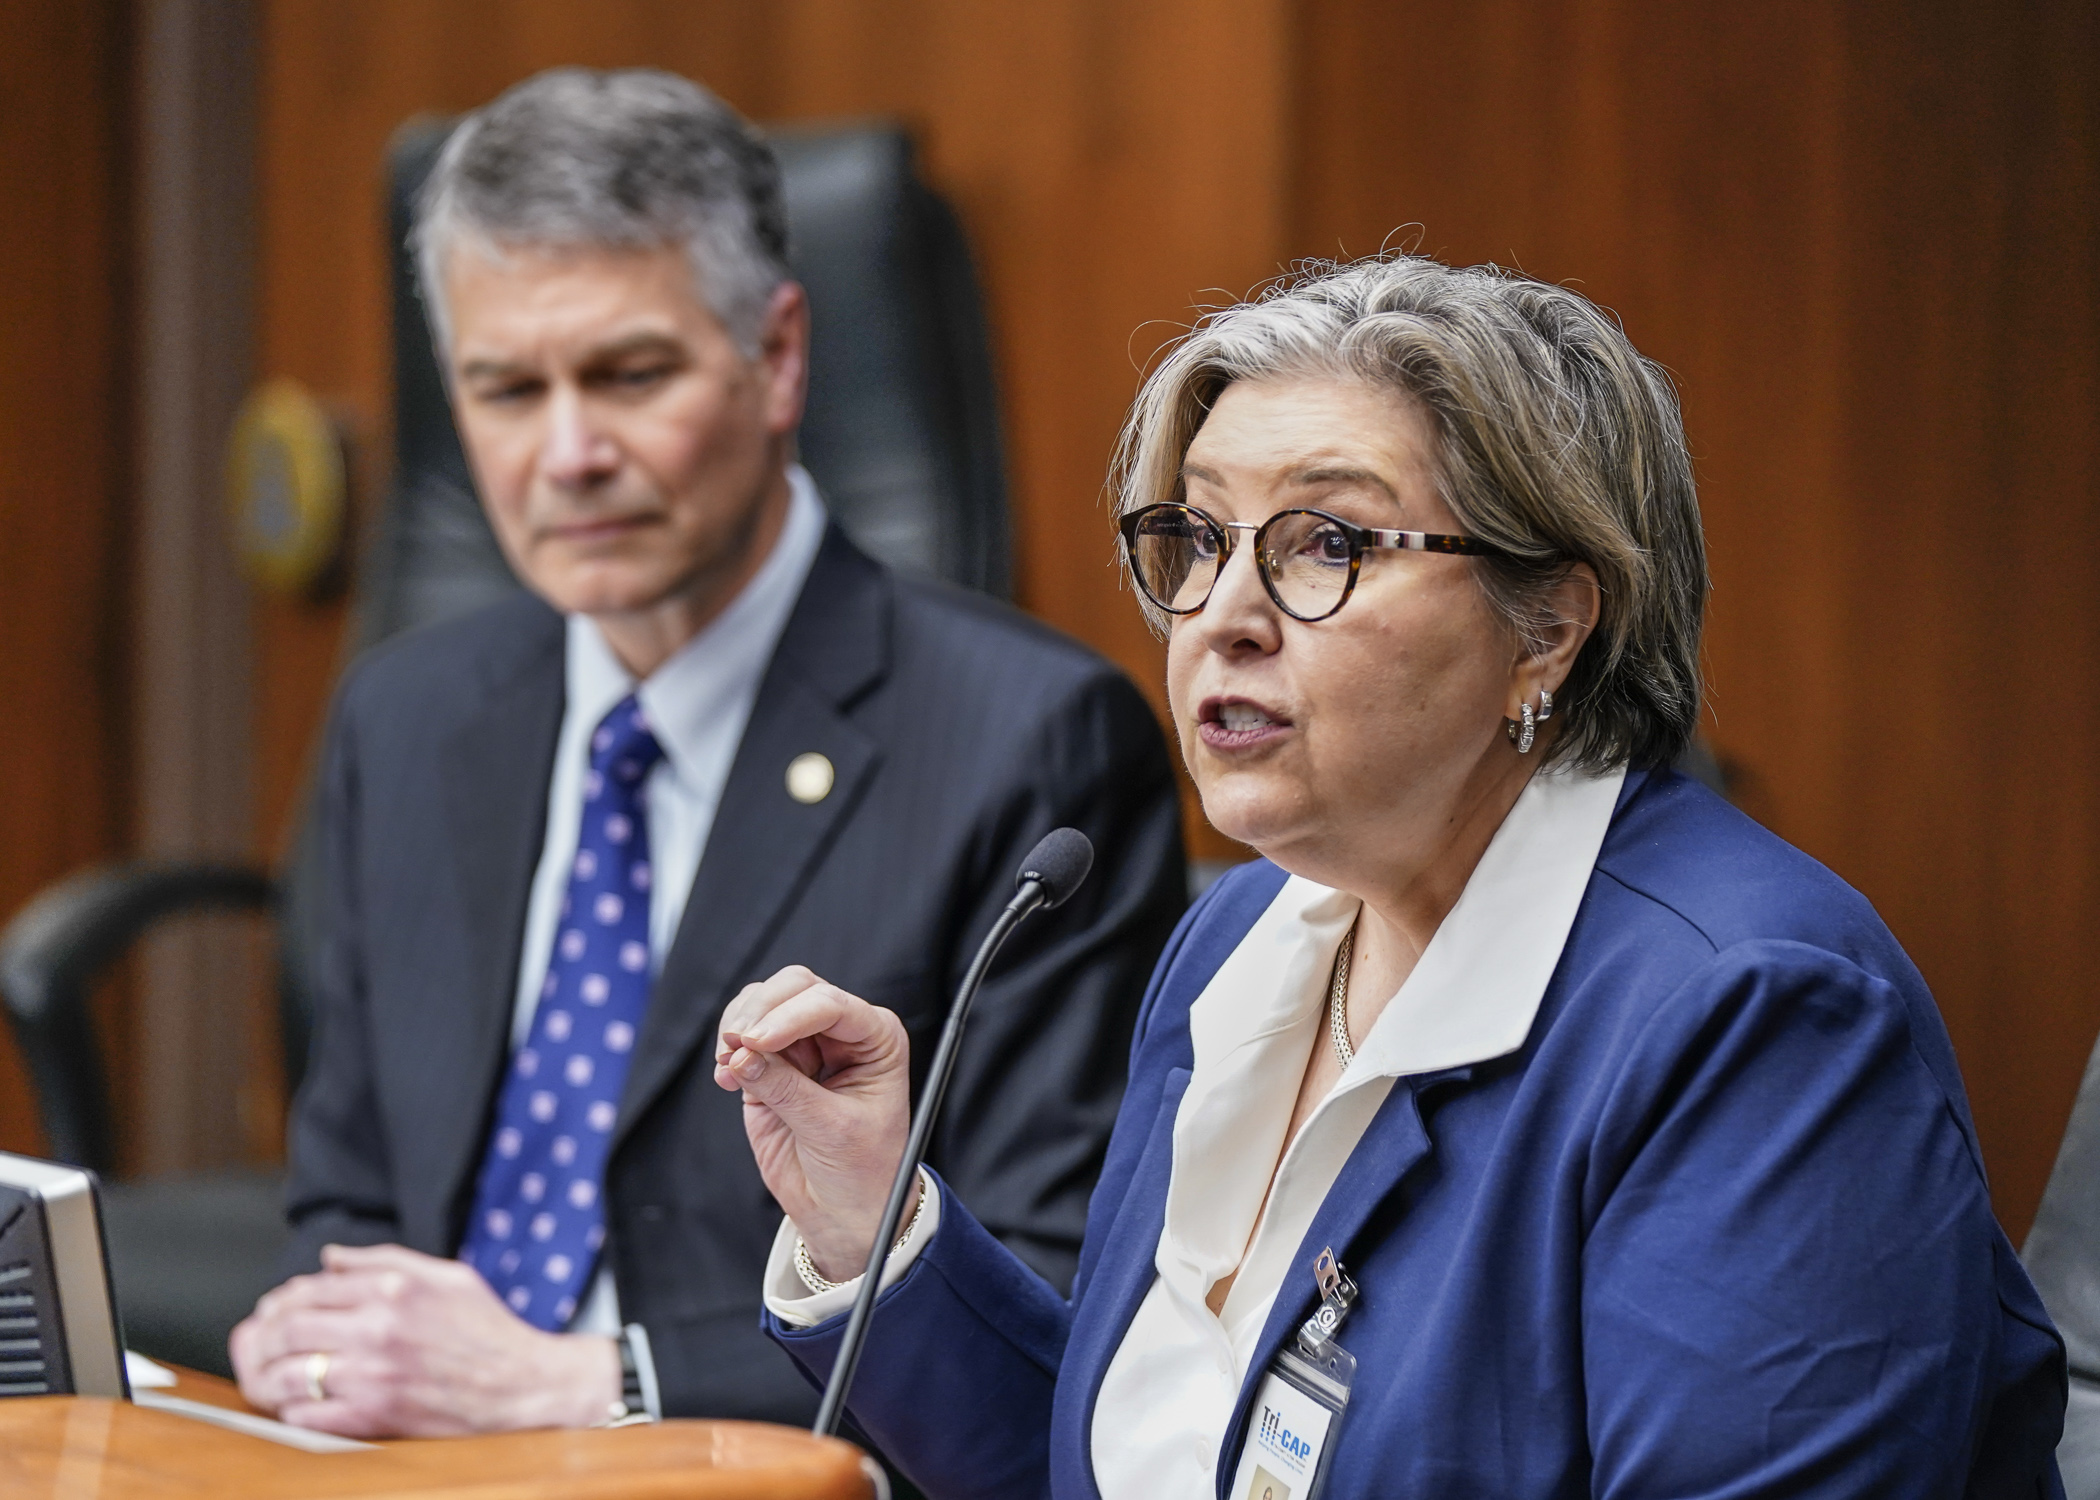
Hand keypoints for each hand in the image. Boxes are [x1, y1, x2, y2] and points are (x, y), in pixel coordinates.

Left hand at [228, 1243, 619, 1437]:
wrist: (523, 1387)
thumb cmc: (488, 1331)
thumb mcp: (445, 1276)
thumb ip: (383, 1260)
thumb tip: (328, 1258)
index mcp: (394, 1289)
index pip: (308, 1289)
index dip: (282, 1300)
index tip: (278, 1309)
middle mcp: (378, 1329)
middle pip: (287, 1329)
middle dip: (264, 1336)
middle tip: (264, 1343)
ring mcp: (373, 1376)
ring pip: (286, 1374)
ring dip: (267, 1375)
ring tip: (270, 1375)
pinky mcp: (373, 1417)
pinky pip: (305, 1415)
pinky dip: (290, 1409)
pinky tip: (298, 1403)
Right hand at [715, 965, 913, 1280]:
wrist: (844, 1209)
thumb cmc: (861, 1169)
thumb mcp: (831, 1130)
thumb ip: (787, 1090)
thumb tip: (742, 1054)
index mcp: (876, 1037)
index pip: (831, 1005)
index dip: (790, 1016)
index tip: (757, 1041)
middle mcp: (842, 1031)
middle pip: (795, 988)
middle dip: (761, 1011)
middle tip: (736, 1045)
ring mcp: (806, 1044)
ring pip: (764, 1002)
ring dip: (739, 1026)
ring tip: (730, 1065)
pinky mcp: (772, 1063)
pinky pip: (743, 1034)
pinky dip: (728, 1046)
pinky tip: (728, 1077)